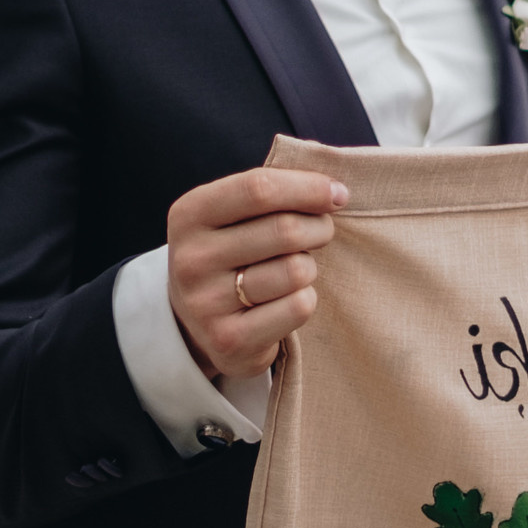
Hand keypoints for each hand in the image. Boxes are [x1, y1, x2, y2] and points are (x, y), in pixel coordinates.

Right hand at [167, 168, 348, 379]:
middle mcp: (191, 258)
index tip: (338, 194)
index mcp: (189, 214)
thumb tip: (335, 191)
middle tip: (320, 233)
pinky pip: (298, 307)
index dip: (308, 187)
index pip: (258, 188)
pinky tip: (286, 300)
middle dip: (318, 228)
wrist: (196, 322)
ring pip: (296, 271)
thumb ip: (274, 193)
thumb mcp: (233, 215)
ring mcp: (206, 303)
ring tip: (294, 269)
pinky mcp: (229, 340)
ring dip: (309, 267)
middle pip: (285, 230)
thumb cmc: (231, 253)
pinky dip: (304, 299)